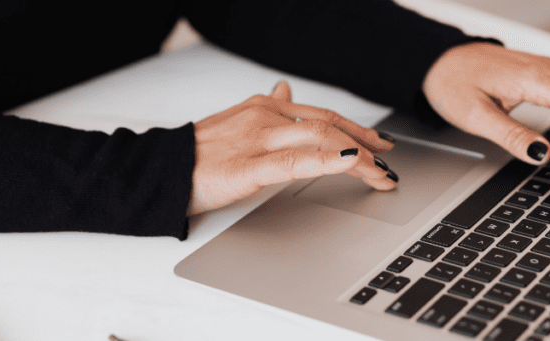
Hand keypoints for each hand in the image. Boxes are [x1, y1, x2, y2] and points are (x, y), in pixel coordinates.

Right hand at [187, 81, 396, 214]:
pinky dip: (329, 161)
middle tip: (390, 161)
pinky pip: (296, 161)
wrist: (159, 170)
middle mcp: (265, 117)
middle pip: (329, 126)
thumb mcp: (235, 121)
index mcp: (263, 107)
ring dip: (359, 158)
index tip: (378, 142)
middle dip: (367, 143)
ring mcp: (258, 139)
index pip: (321, 115)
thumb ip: (266, 108)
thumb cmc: (195, 153)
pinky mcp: (249, 167)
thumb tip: (285, 90)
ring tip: (381, 174)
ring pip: (321, 141)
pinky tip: (351, 163)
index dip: (355, 129)